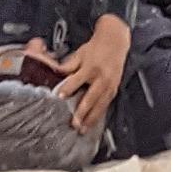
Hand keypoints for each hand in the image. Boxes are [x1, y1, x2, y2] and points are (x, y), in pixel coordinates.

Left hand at [55, 11, 131, 138]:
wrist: (115, 42)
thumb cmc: (96, 48)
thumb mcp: (80, 54)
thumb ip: (68, 66)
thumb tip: (55, 74)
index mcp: (91, 68)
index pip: (77, 80)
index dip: (68, 89)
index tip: (60, 97)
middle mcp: (101, 78)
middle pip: (90, 98)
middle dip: (82, 112)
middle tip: (74, 124)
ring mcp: (109, 85)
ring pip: (100, 105)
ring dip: (92, 118)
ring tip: (83, 129)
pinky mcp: (114, 89)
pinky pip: (106, 104)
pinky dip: (99, 114)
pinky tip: (93, 122)